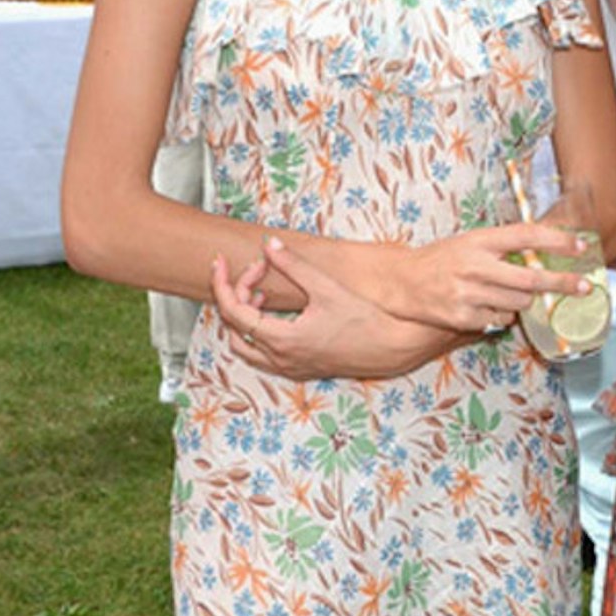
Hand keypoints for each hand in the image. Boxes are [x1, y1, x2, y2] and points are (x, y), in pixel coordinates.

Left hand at [212, 239, 455, 380]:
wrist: (394, 347)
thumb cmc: (365, 320)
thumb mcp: (326, 288)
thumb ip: (294, 265)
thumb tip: (270, 245)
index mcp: (283, 340)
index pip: (234, 311)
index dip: (222, 283)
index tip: (221, 262)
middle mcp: (282, 359)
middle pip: (235, 330)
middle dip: (236, 297)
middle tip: (254, 273)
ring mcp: (291, 368)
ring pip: (247, 347)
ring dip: (246, 318)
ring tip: (263, 292)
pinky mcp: (302, 369)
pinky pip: (264, 355)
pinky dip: (260, 332)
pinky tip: (279, 312)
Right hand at [392, 220, 598, 332]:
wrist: (402, 282)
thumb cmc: (443, 260)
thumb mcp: (471, 242)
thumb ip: (503, 248)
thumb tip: (547, 255)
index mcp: (479, 241)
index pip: (526, 236)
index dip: (557, 240)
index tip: (581, 245)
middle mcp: (475, 266)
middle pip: (531, 279)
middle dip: (562, 283)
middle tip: (585, 287)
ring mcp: (468, 294)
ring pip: (519, 304)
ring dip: (522, 301)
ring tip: (501, 292)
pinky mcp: (463, 318)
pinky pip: (501, 320)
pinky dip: (500, 315)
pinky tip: (483, 305)